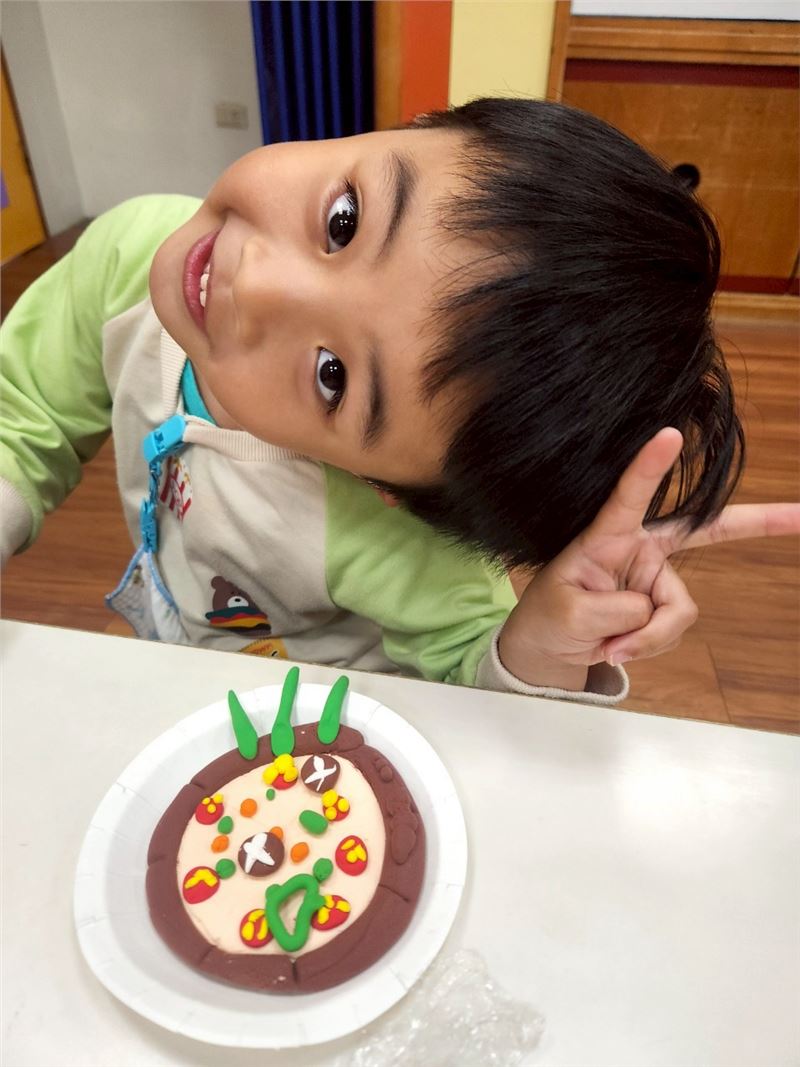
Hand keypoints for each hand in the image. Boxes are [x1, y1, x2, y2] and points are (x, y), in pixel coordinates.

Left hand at [499, 428, 799, 687]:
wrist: (550, 645)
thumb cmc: (550, 616)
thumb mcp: (568, 615)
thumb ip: (615, 612)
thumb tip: (651, 612)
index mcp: (608, 535)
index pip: (629, 495)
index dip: (650, 466)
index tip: (669, 433)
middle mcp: (641, 547)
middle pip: (705, 531)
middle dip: (758, 520)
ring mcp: (655, 575)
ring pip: (677, 611)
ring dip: (646, 638)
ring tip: (608, 645)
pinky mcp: (661, 602)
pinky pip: (671, 631)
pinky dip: (646, 647)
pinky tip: (617, 647)